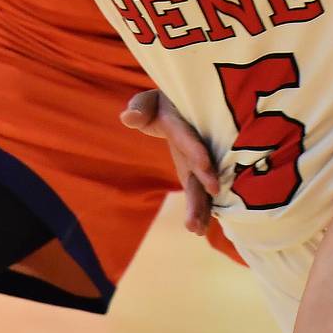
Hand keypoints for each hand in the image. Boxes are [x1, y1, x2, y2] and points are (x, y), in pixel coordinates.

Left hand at [121, 89, 220, 235]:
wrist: (180, 109)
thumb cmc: (160, 106)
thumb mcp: (149, 102)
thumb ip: (140, 108)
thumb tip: (127, 117)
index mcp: (181, 126)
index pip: (188, 138)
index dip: (196, 150)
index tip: (204, 165)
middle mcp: (195, 146)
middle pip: (197, 170)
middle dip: (200, 191)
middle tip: (202, 212)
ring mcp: (197, 162)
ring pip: (200, 185)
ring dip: (200, 207)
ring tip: (197, 230)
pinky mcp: (196, 174)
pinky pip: (200, 191)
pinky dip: (202, 209)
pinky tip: (200, 229)